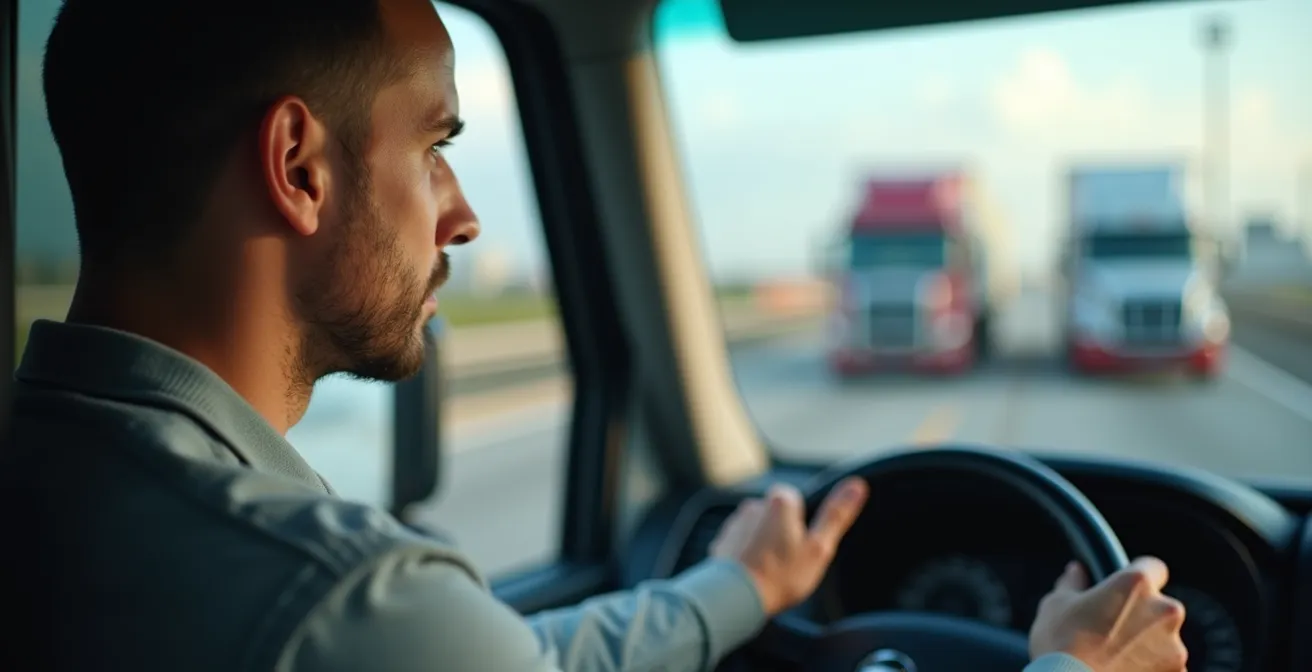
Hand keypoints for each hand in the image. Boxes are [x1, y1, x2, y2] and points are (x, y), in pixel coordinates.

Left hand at [709, 477, 868, 615]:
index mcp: (780, 501)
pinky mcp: (722, 541)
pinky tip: (753, 575)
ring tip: (770, 571)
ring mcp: (734, 523)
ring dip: (765, 547)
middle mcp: (754, 504)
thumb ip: (836, 515)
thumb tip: (857, 485)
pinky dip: (748, 557)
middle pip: (779, 517)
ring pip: (760, 531)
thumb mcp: (819, 548)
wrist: (735, 599)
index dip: (804, 527)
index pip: (799, 502)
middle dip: (784, 536)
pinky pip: (742, 545)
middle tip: (788, 563)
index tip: (801, 548)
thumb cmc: (780, 576)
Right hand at [1029, 556, 1187, 671]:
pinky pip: (1166, 668)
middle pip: (1160, 607)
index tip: (1124, 590)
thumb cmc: (1061, 644)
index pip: (1153, 567)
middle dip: (1142, 616)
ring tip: (1115, 659)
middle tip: (1112, 630)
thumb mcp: (1056, 605)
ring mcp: (1175, 648)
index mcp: (1136, 584)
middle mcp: (1164, 611)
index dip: (1139, 576)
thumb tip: (1077, 571)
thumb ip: (1072, 583)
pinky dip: (1151, 670)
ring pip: (1164, 640)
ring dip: (1148, 645)